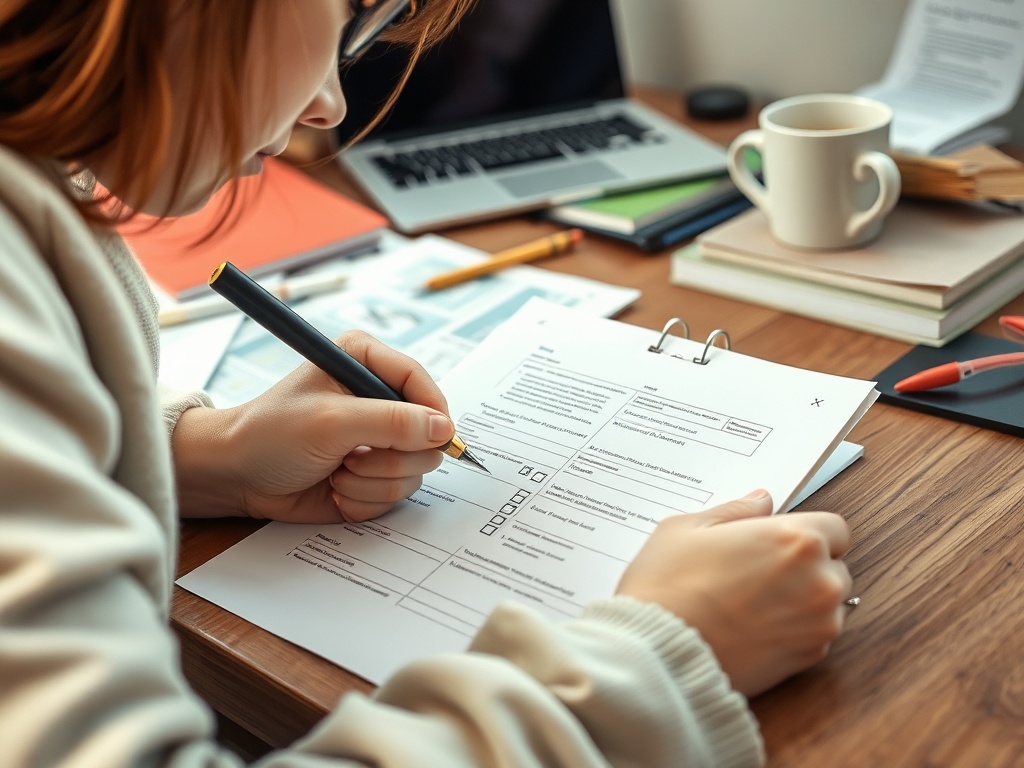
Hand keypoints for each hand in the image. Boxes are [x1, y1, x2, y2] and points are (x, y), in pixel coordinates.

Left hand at [173, 331, 453, 522]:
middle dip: (390, 456)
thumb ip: (391, 422)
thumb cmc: (270, 435)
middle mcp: (377, 399)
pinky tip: (335, 487)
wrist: (236, 476)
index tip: (434, 438)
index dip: (433, 412)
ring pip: (414, 470)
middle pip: (426, 433)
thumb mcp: (331, 422)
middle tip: (351, 457)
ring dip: (372, 480)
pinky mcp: (373, 473)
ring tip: (336, 471)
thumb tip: (443, 429)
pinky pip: (395, 493)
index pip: (421, 382)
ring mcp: (377, 439)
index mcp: (366, 363)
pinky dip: (364, 498)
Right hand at [615, 490, 851, 696]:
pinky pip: (815, 635)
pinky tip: (754, 627)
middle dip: (806, 567)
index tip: (781, 542)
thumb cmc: (666, 587)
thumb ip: (735, 511)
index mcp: (795, 539)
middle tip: (758, 573)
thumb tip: (761, 501)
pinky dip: (794, 630)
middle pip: (834, 566)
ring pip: (827, 603)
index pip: (835, 528)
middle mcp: (819, 581)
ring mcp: (819, 623)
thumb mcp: (686, 529)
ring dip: (803, 600)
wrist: (657, 654)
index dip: (806, 532)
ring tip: (753, 604)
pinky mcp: (809, 658)